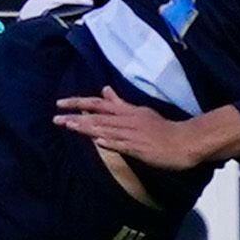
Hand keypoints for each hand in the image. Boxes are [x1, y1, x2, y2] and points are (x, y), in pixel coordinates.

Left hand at [54, 86, 205, 170]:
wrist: (184, 141)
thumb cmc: (162, 128)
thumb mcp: (140, 111)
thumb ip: (120, 103)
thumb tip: (104, 90)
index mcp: (127, 111)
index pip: (98, 104)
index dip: (78, 102)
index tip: (60, 104)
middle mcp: (127, 120)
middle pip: (97, 117)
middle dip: (75, 117)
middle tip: (55, 118)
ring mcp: (133, 135)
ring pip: (106, 129)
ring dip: (86, 128)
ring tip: (69, 126)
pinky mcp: (140, 148)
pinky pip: (123, 145)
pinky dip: (110, 142)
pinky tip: (97, 141)